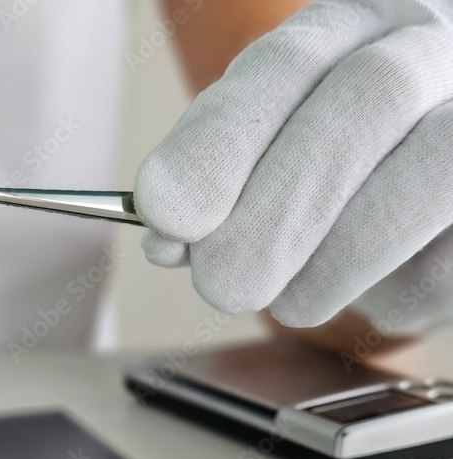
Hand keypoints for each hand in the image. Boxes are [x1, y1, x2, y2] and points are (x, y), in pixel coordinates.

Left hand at [135, 0, 452, 328]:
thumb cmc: (337, 174)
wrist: (430, 198)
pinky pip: (452, 259)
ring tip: (288, 299)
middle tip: (221, 284)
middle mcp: (433, 46)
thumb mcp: (263, 157)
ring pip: (433, 170)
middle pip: (369, 97)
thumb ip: (214, 184)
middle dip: (274, 211)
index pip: (288, 60)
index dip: (222, 140)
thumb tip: (168, 238)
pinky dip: (394, 293)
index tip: (166, 212)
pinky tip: (368, 289)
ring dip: (334, 260)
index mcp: (355, 23)